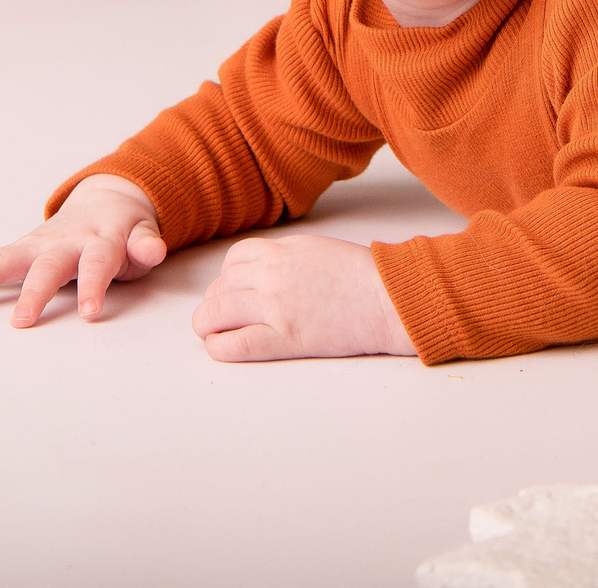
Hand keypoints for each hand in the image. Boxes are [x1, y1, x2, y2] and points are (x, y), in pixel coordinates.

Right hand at [0, 175, 167, 327]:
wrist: (105, 202)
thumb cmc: (125, 229)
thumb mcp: (143, 235)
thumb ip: (146, 245)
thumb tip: (153, 249)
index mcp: (98, 240)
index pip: (98, 262)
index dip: (94, 285)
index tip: (90, 312)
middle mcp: (62, 242)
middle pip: (46, 266)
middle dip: (33, 293)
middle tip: (20, 322)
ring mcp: (36, 245)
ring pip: (2, 261)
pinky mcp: (17, 251)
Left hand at [189, 234, 414, 361]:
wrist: (389, 300)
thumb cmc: (363, 277)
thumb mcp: (317, 250)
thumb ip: (285, 258)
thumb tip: (261, 274)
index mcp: (281, 251)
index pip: (233, 260)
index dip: (228, 278)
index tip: (234, 291)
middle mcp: (271, 274)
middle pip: (219, 288)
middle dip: (215, 303)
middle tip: (222, 317)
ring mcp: (274, 307)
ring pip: (215, 314)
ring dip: (208, 325)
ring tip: (215, 333)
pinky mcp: (283, 338)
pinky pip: (233, 344)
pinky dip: (219, 347)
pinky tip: (222, 348)